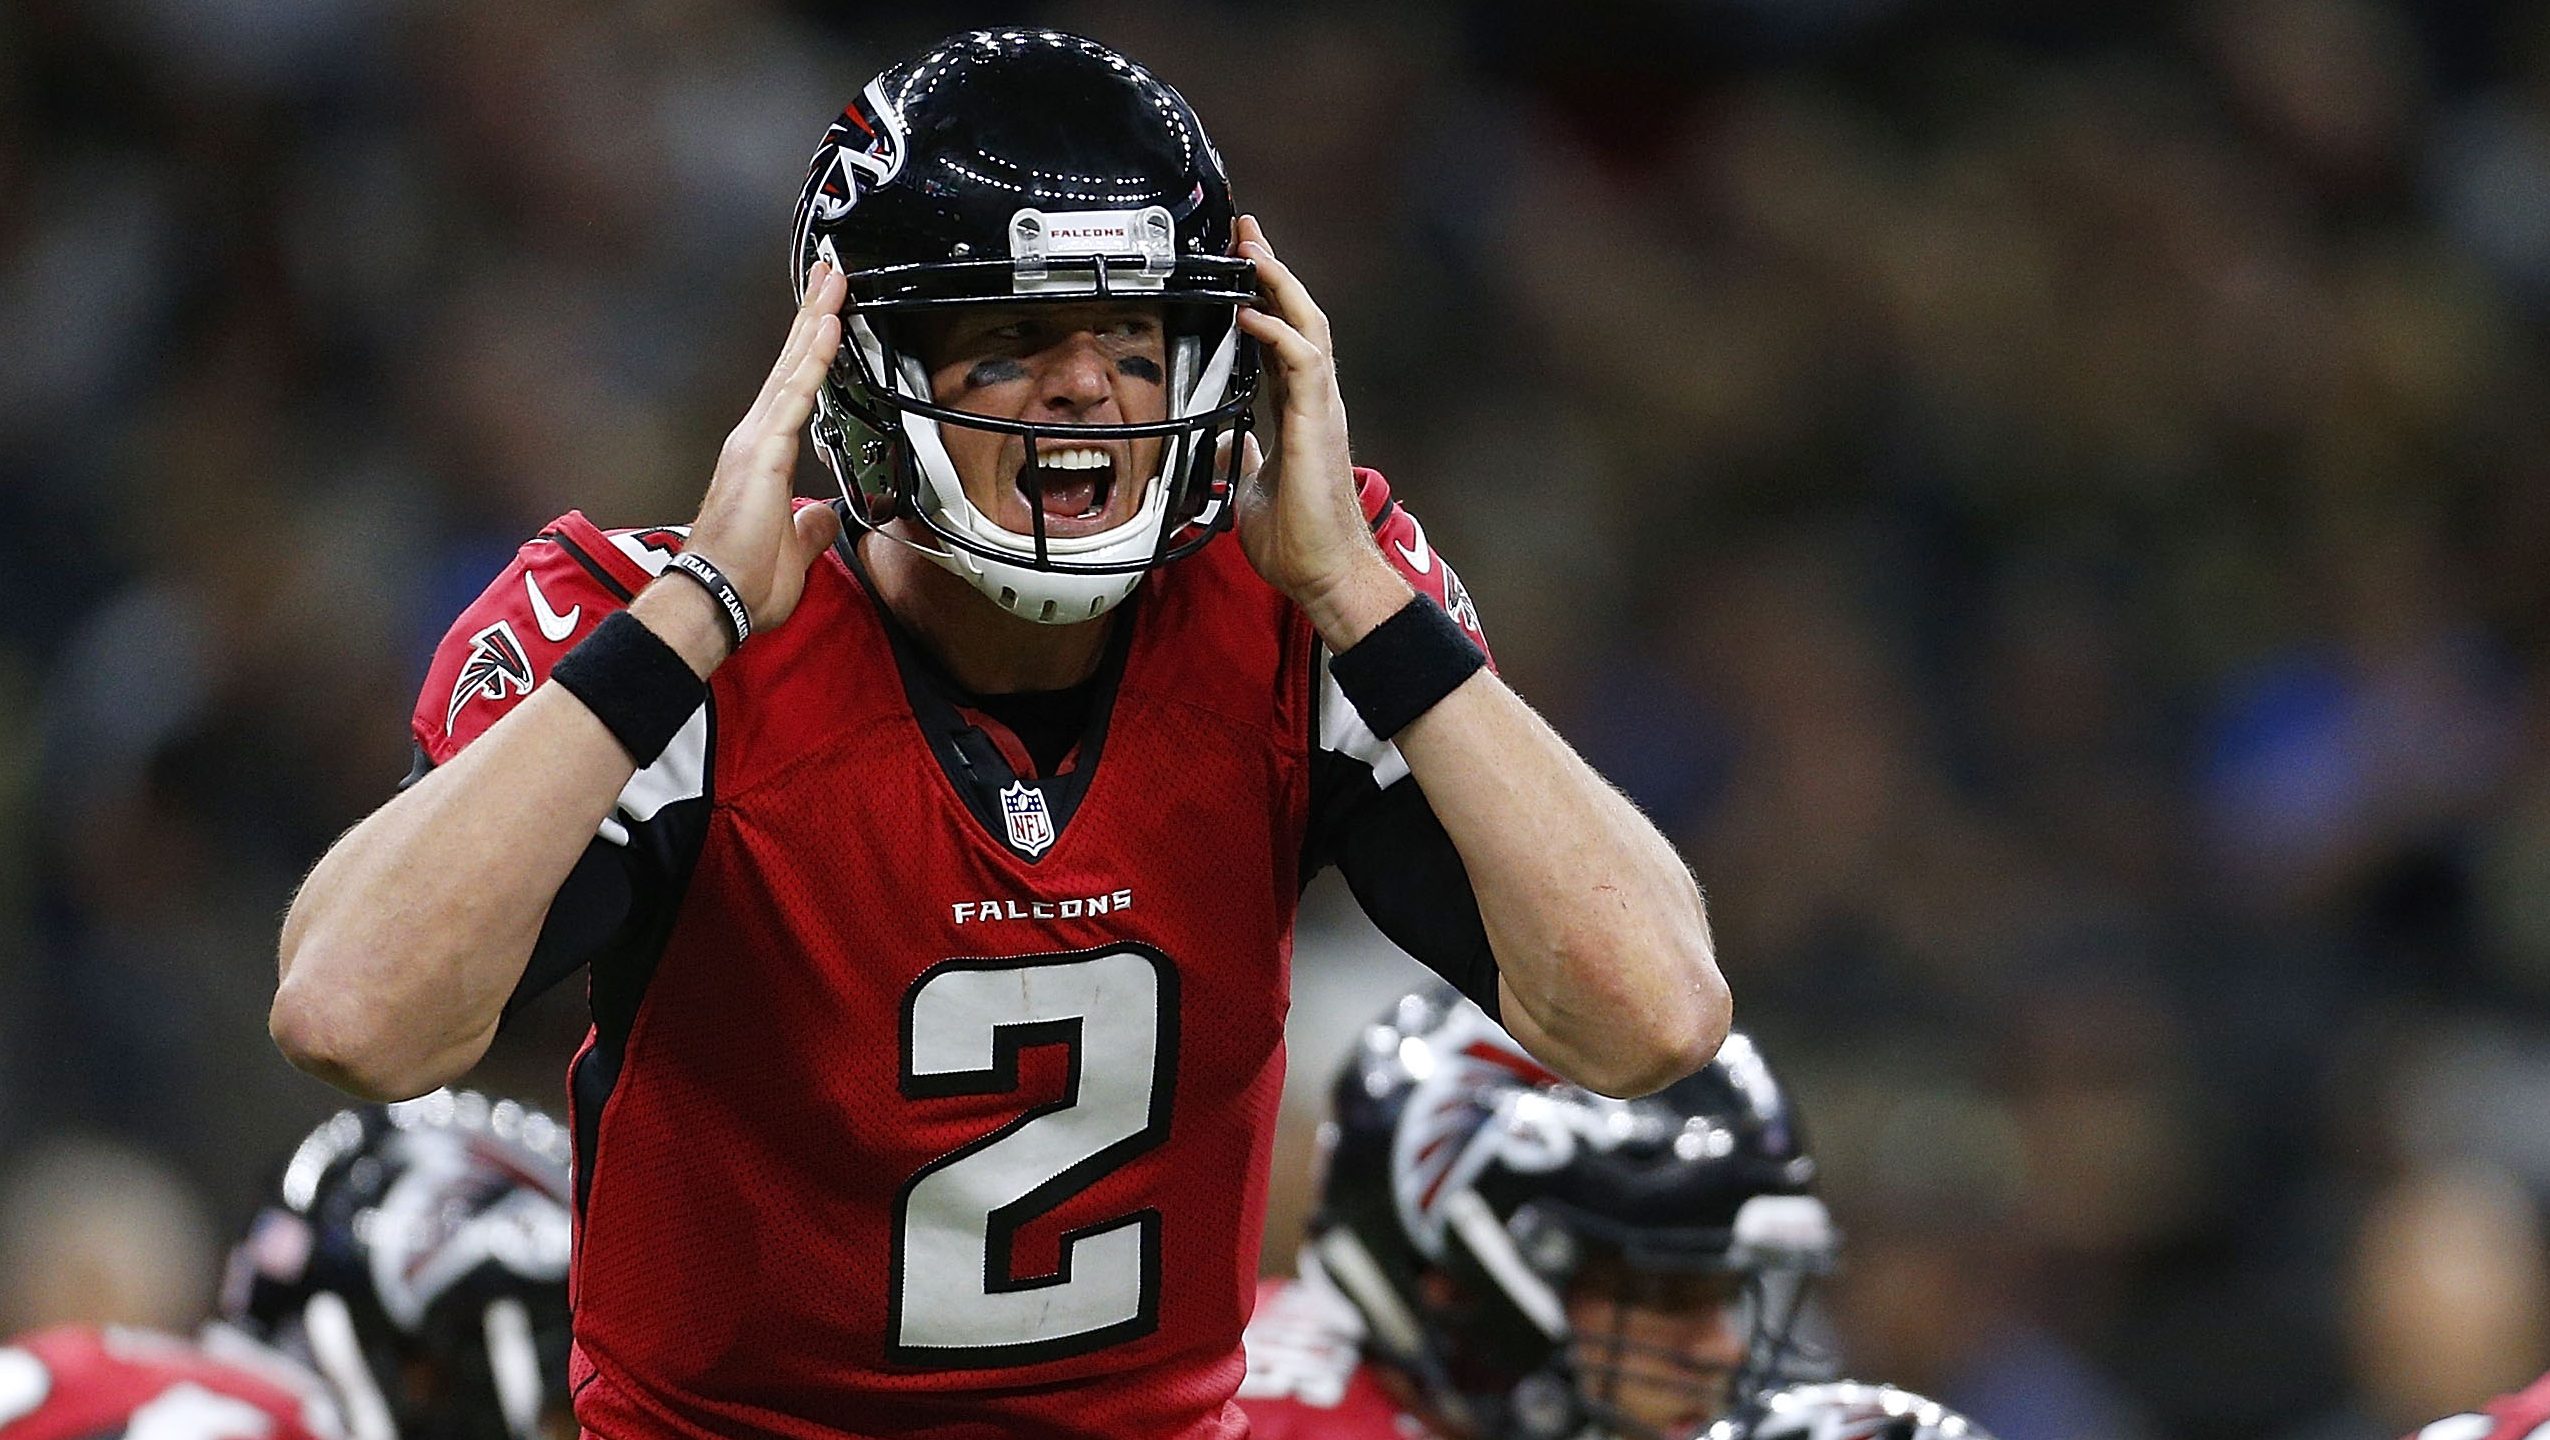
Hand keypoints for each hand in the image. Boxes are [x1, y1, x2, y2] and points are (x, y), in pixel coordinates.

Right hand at [680, 261, 848, 634]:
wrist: (714, 601)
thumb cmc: (741, 583)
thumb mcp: (794, 551)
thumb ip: (809, 527)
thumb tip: (824, 515)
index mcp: (763, 458)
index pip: (794, 390)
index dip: (812, 350)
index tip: (828, 315)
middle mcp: (755, 440)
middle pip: (790, 364)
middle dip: (812, 316)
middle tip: (830, 273)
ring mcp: (755, 442)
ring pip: (792, 368)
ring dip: (815, 322)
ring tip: (833, 281)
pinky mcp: (761, 453)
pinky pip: (795, 396)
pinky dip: (813, 360)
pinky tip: (827, 328)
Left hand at [1231, 217, 1405, 640]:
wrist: (1324, 574)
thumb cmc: (1298, 541)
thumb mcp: (1252, 488)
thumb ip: (1244, 458)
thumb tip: (1226, 446)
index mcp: (1298, 411)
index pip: (1281, 338)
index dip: (1261, 298)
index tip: (1241, 264)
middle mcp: (1315, 400)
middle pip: (1298, 316)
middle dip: (1272, 270)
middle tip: (1246, 231)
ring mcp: (1321, 408)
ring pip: (1308, 326)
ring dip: (1279, 284)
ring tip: (1252, 249)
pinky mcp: (1318, 423)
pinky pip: (1303, 362)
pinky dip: (1277, 331)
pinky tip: (1251, 310)